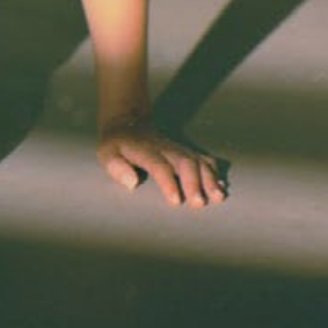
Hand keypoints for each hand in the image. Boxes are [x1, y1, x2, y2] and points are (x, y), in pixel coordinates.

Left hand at [97, 116, 226, 208]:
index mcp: (144, 150)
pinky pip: (205, 160)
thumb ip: (115, 167)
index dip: (168, 182)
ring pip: (199, 160)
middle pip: (184, 162)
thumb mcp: (106, 153)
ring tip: (218, 198)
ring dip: (210, 179)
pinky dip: (215, 173)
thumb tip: (131, 183)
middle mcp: (165, 148)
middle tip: (199, 204)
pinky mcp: (186, 152)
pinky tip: (221, 189)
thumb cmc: (116, 146)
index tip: (176, 201)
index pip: (158, 165)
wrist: (129, 124)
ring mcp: (178, 149)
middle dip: (194, 182)